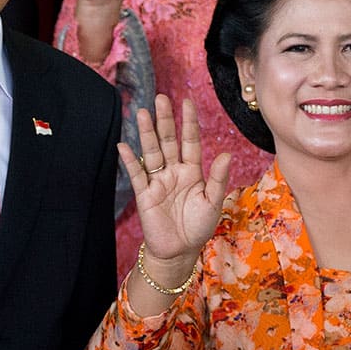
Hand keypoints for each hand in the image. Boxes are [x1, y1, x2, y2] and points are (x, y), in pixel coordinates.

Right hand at [118, 94, 231, 263]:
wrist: (179, 252)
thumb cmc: (198, 227)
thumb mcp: (213, 202)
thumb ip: (218, 178)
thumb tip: (226, 153)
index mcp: (192, 171)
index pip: (190, 141)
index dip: (188, 122)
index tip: (187, 101)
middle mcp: (174, 171)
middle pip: (168, 141)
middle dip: (165, 120)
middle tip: (161, 98)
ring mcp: (158, 181)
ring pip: (152, 152)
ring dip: (146, 133)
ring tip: (141, 113)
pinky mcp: (145, 194)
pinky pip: (137, 174)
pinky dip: (130, 161)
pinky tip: (123, 146)